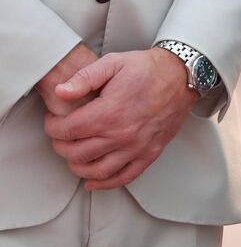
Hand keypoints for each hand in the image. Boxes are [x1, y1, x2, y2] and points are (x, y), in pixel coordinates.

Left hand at [44, 48, 196, 189]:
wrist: (181, 76)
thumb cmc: (147, 69)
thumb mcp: (113, 63)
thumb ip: (84, 77)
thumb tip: (60, 92)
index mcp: (109, 112)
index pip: (68, 130)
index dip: (53, 126)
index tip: (53, 121)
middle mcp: (121, 135)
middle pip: (77, 153)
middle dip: (61, 145)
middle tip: (60, 136)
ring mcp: (136, 147)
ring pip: (96, 170)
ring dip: (77, 166)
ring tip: (73, 155)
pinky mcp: (149, 154)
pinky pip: (123, 178)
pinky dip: (104, 183)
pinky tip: (93, 180)